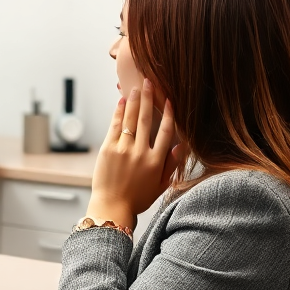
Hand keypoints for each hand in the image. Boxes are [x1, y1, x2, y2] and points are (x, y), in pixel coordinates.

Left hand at [87, 79, 181, 228]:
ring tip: (136, 88)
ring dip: (133, 101)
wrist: (112, 207)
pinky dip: (118, 112)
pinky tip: (121, 102)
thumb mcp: (161, 185)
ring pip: (130, 120)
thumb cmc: (137, 198)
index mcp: (156, 162)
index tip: (169, 100)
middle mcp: (140, 153)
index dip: (168, 114)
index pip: (165, 132)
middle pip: (146, 120)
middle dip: (148, 99)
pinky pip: (114, 126)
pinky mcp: (108, 149)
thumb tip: (182, 146)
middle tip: (149, 82)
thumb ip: (172, 165)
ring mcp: (122, 150)